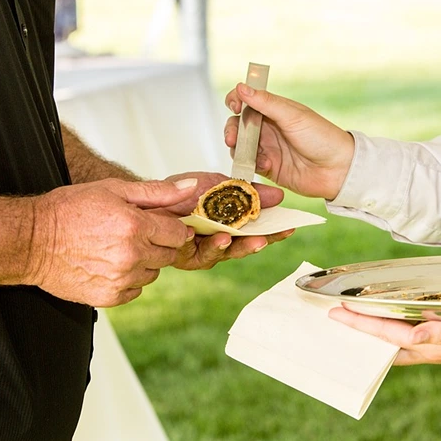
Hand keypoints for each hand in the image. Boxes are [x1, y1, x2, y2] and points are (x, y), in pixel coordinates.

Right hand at [28, 178, 198, 306]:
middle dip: (156, 243)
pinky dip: (128, 280)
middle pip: (167, 254)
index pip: (178, 233)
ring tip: (116, 248)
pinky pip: (135, 290)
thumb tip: (191, 189)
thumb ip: (157, 192)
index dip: (170, 227)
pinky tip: (108, 265)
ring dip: (143, 262)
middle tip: (132, 234)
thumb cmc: (69, 211)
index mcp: (135, 226)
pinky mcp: (109, 297)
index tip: (159, 225)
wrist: (31, 241)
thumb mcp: (113, 189)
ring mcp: (120, 279)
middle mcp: (131, 255)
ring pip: (153, 274)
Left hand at [157, 172, 292, 269]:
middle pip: (241, 248)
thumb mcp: (222, 185)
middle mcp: (219, 242)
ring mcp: (200, 250)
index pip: (258, 232)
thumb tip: (279, 195)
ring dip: (222, 246)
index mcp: (233, 227)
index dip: (274, 232)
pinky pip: (188, 250)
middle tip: (263, 239)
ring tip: (225, 238)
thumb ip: (248, 192)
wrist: (151, 195)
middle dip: (252, 244)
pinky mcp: (180, 254)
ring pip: (216, 254)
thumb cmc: (186, 191)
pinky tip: (192, 233)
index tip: (289, 227)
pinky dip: (191, 241)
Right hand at [224, 84, 354, 199]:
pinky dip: (252, 165)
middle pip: (238, 125)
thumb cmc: (321, 138)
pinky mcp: (269, 168)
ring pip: (240, 147)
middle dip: (231, 131)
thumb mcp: (292, 116)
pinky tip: (267, 166)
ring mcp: (268, 148)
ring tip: (251, 155)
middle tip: (232, 139)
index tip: (234, 106)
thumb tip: (241, 87)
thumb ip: (265, 103)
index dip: (236, 101)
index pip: (247, 101)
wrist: (338, 169)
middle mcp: (268, 128)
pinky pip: (250, 165)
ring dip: (240, 150)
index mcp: (275, 110)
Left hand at [328, 307, 440, 364]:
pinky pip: (405, 333)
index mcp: (431, 347)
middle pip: (382, 340)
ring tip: (347, 318)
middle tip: (330, 316)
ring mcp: (431, 344)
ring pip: (391, 339)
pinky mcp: (439, 337)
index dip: (361, 323)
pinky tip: (382, 318)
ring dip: (370, 329)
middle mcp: (426, 348)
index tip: (337, 312)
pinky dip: (388, 325)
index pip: (387, 334)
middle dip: (356, 329)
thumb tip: (413, 333)